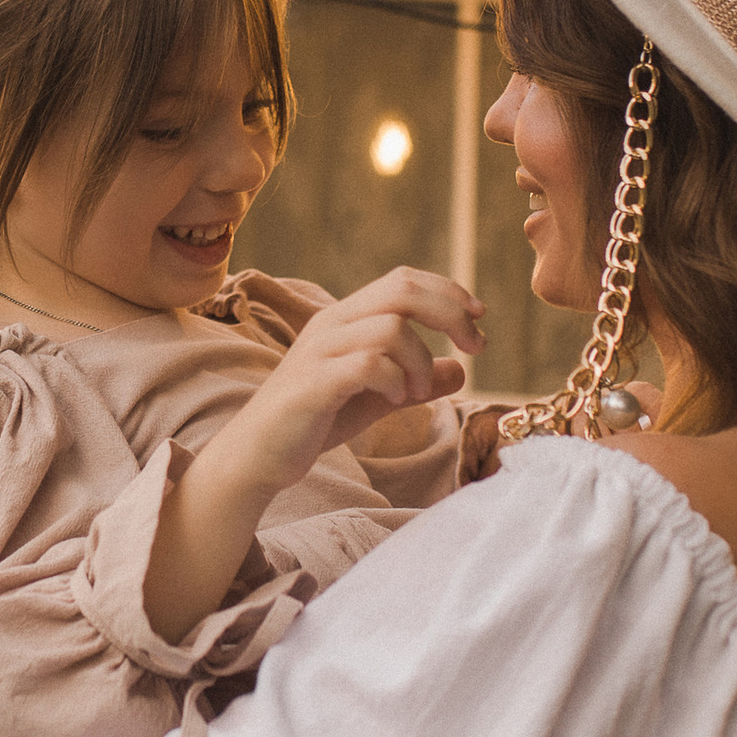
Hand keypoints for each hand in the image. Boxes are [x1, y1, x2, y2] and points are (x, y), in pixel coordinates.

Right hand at [215, 268, 479, 495]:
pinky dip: (394, 380)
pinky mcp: (314, 383)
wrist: (257, 455)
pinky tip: (393, 400)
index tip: (479, 318)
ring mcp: (320, 351)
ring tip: (415, 392)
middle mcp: (332, 324)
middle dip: (450, 313)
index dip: (447, 292)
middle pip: (402, 290)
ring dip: (420, 362)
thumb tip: (458, 370)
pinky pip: (369, 363)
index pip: (403, 281)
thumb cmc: (314, 421)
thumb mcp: (375, 398)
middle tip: (476, 347)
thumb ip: (415, 382)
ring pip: (390, 328)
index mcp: (345, 318)